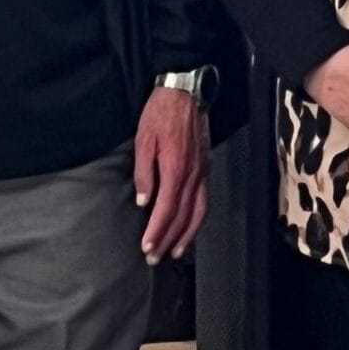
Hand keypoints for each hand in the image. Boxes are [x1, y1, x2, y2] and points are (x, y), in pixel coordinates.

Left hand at [134, 85, 209, 263]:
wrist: (185, 92)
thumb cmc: (160, 114)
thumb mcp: (143, 140)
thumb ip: (143, 173)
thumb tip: (142, 202)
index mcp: (176, 168)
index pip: (166, 209)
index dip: (157, 231)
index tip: (146, 247)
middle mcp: (194, 175)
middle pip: (183, 216)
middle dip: (169, 240)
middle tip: (155, 257)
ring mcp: (203, 172)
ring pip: (199, 212)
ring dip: (187, 235)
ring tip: (176, 252)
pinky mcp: (206, 167)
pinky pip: (204, 200)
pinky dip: (197, 219)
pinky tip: (189, 227)